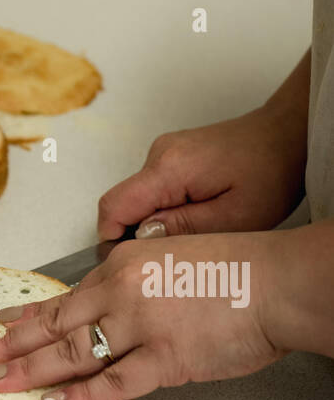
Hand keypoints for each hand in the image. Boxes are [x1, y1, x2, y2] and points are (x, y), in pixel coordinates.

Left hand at [0, 233, 287, 399]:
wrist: (275, 281)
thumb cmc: (234, 270)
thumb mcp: (168, 259)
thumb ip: (133, 284)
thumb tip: (106, 307)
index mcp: (121, 266)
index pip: (62, 298)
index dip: (25, 316)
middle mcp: (121, 293)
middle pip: (53, 327)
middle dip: (7, 345)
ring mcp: (141, 327)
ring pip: (72, 355)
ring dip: (29, 372)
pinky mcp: (166, 360)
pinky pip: (114, 384)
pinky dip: (82, 398)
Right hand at [98, 104, 306, 242]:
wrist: (286, 137)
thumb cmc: (270, 174)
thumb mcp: (234, 217)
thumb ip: (183, 228)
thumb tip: (141, 238)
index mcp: (169, 168)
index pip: (114, 206)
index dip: (113, 239)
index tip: (132, 263)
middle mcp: (158, 154)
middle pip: (123, 204)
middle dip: (141, 234)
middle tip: (177, 253)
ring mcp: (163, 152)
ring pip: (139, 198)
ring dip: (158, 222)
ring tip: (198, 230)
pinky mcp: (171, 155)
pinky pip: (153, 189)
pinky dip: (167, 208)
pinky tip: (200, 215)